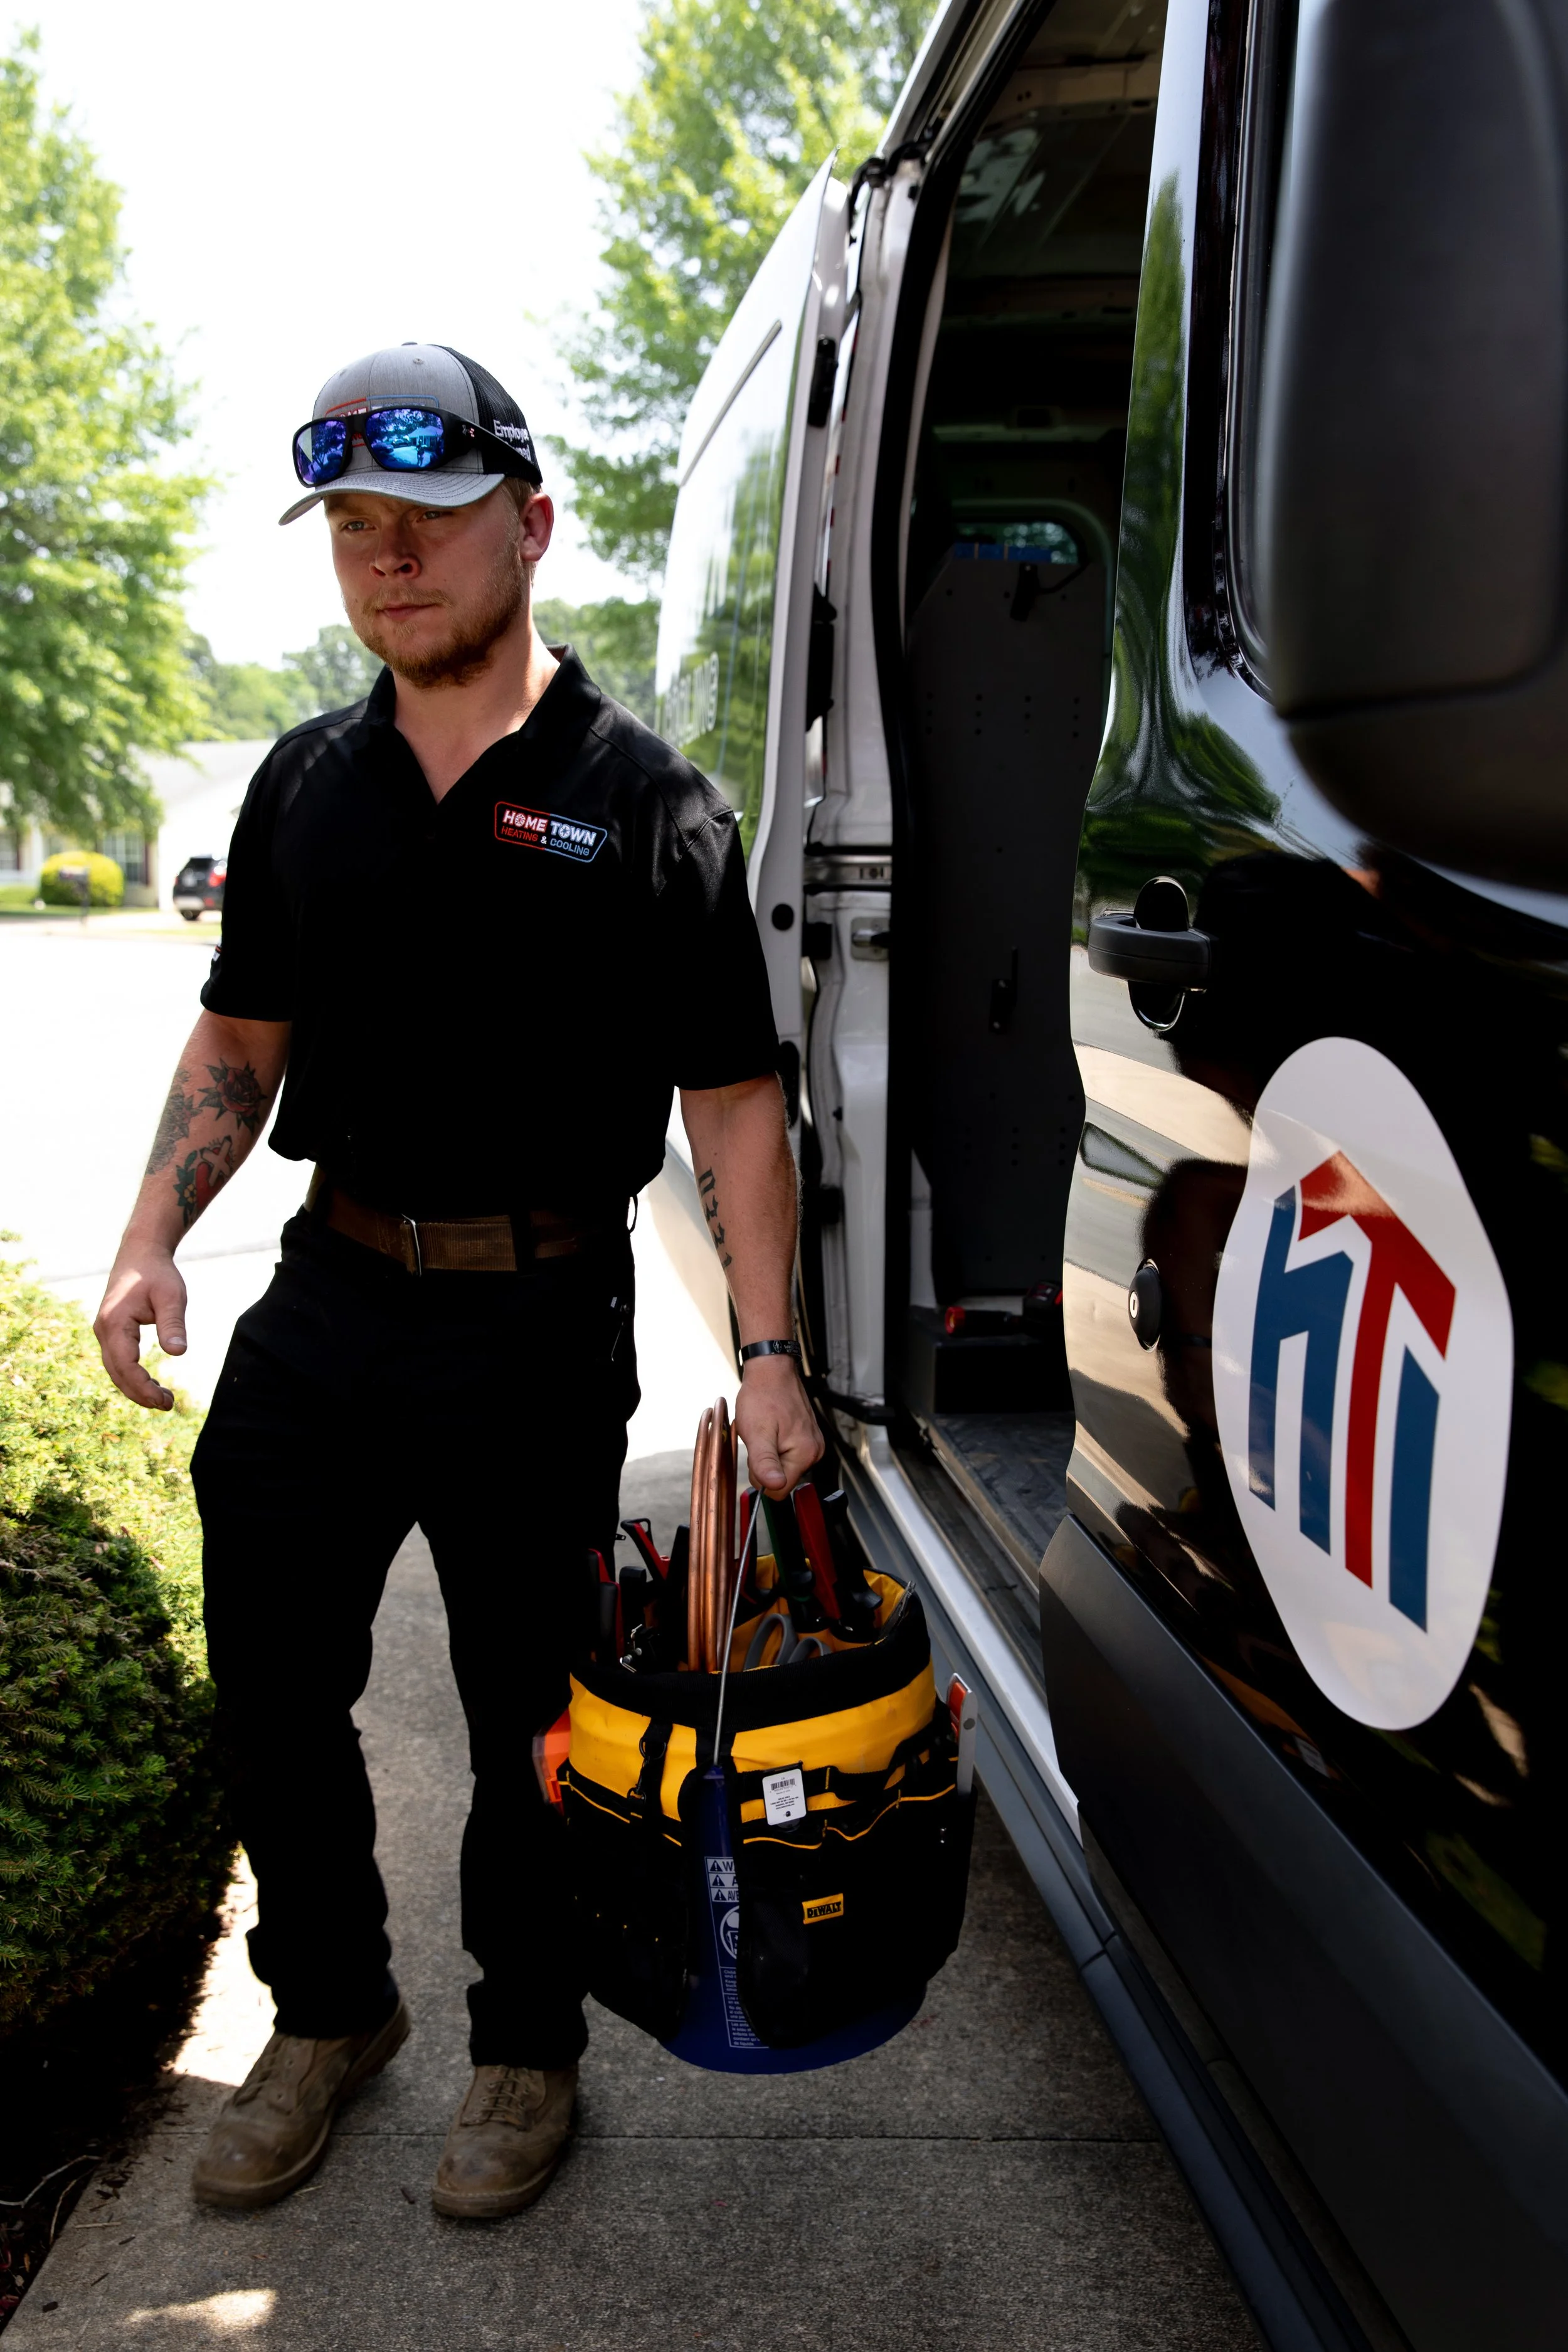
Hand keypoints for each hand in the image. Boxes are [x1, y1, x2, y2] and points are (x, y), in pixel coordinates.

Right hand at [94, 1243, 187, 1410]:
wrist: (140, 1253)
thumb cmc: (157, 1273)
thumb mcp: (172, 1296)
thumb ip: (173, 1324)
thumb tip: (178, 1353)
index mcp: (115, 1322)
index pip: (124, 1365)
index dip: (142, 1387)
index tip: (163, 1400)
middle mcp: (103, 1329)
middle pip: (116, 1372)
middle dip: (139, 1393)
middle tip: (167, 1405)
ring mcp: (104, 1331)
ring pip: (115, 1369)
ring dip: (136, 1387)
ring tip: (163, 1399)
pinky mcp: (111, 1331)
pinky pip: (118, 1360)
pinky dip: (132, 1375)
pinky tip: (151, 1384)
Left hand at [734, 1355, 823, 1497]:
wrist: (771, 1370)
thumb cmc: (763, 1396)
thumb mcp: (756, 1432)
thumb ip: (764, 1463)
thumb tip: (775, 1487)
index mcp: (805, 1454)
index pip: (779, 1490)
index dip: (761, 1476)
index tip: (757, 1453)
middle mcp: (814, 1451)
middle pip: (782, 1478)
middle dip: (766, 1463)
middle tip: (760, 1437)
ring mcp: (812, 1443)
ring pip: (783, 1465)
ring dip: (770, 1452)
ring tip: (765, 1430)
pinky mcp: (807, 1437)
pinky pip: (787, 1453)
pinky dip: (775, 1444)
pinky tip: (771, 1428)